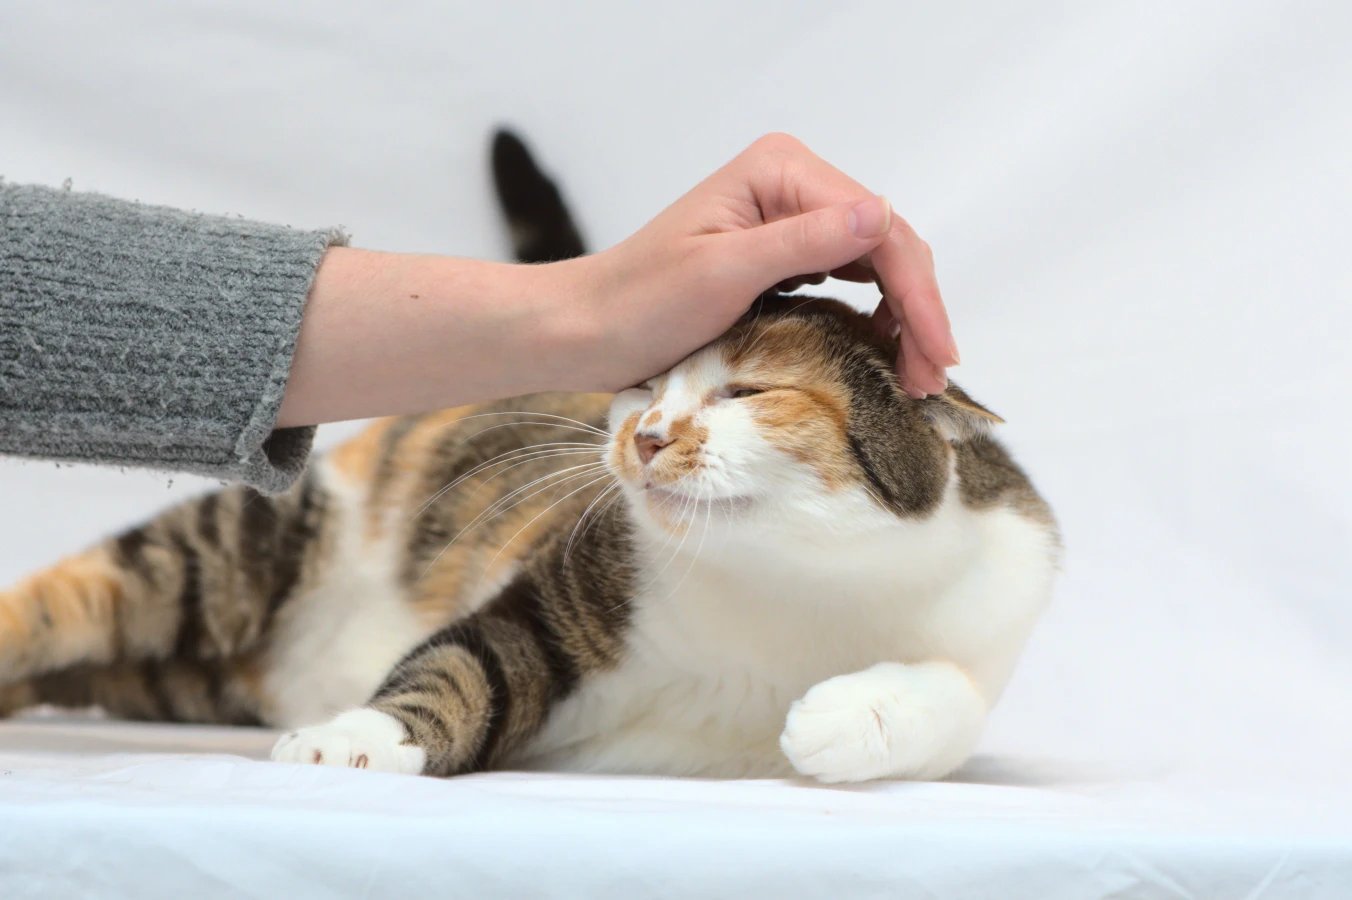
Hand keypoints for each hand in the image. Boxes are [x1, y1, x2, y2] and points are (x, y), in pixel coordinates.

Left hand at [566, 133, 957, 396]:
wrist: (588, 330)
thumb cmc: (640, 302)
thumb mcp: (723, 272)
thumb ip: (802, 241)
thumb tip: (881, 215)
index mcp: (780, 171)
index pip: (877, 227)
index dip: (916, 292)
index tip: (936, 355)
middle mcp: (790, 185)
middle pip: (885, 244)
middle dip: (918, 310)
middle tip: (936, 377)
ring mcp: (786, 220)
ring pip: (874, 265)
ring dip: (902, 317)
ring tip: (919, 376)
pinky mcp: (779, 257)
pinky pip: (846, 281)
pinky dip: (872, 317)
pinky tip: (883, 350)